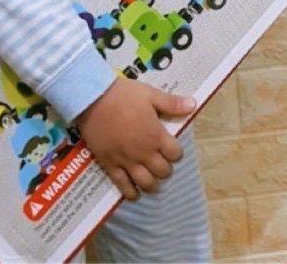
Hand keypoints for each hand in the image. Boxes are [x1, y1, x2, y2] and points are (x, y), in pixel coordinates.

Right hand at [75, 79, 194, 199]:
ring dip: (152, 184)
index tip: (171, 148)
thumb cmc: (123, 95)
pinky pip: (123, 185)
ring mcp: (127, 161)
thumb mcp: (150, 94)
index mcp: (156, 136)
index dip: (176, 152)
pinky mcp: (110, 165)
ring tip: (151, 181)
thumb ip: (171, 103)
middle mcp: (144, 152)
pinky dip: (131, 193)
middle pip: (163, 171)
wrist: (93, 99)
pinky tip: (134, 193)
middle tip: (160, 161)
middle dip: (165, 168)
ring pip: (146, 183)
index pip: (176, 154)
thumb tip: (193, 105)